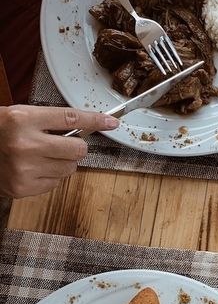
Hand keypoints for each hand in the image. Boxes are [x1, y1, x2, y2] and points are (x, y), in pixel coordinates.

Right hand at [0, 105, 119, 198]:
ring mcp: (24, 169)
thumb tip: (89, 127)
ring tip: (41, 156)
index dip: (95, 121)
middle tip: (60, 144)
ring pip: (69, 169)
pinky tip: (32, 169)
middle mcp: (25, 144)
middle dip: (75, 147)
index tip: (111, 123)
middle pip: (77, 149)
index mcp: (23, 119)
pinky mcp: (23, 188)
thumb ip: (51, 121)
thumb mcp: (20, 116)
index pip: (71, 119)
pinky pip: (56, 184)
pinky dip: (49, 177)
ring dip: (62, 163)